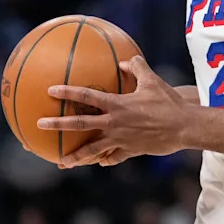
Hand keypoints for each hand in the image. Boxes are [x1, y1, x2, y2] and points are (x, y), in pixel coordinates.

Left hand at [37, 56, 189, 167]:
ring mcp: (120, 139)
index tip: (51, 90)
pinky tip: (98, 162)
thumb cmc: (169, 103)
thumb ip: (137, 68)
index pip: (87, 96)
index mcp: (118, 104)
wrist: (184, 127)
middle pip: (80, 124)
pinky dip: (105, 159)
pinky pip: (113, 157)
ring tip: (61, 162)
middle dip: (58, 124)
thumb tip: (125, 60)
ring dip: (75, 156)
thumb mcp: (154, 81)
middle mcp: (114, 123)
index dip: (68, 92)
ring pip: (92, 149)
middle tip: (40, 124)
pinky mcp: (129, 151)